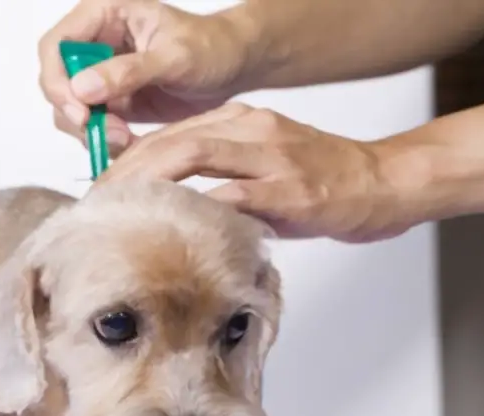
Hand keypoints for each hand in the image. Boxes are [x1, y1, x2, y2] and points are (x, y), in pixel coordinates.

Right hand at [38, 0, 254, 155]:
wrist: (232, 67)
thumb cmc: (210, 47)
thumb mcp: (174, 57)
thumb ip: (128, 71)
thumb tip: (81, 89)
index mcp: (103, 15)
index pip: (56, 46)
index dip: (58, 81)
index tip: (81, 112)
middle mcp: (94, 42)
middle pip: (56, 82)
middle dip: (76, 113)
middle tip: (110, 133)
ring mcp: (99, 75)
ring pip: (70, 109)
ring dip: (91, 131)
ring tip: (124, 139)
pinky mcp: (111, 101)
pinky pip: (91, 126)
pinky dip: (103, 139)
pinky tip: (129, 143)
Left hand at [97, 103, 413, 242]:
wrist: (384, 182)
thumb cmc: (324, 179)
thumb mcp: (266, 166)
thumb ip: (222, 176)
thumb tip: (178, 205)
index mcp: (241, 122)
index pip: (171, 135)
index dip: (131, 160)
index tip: (105, 188)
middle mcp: (251, 128)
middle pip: (172, 141)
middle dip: (128, 171)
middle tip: (99, 202)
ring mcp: (271, 155)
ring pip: (194, 156)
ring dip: (150, 182)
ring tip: (122, 210)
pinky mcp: (290, 188)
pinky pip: (235, 194)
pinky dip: (199, 208)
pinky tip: (174, 226)